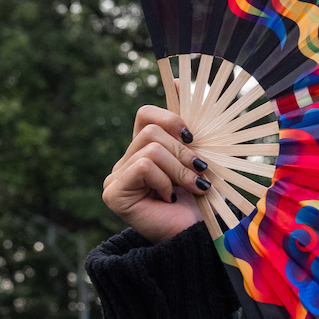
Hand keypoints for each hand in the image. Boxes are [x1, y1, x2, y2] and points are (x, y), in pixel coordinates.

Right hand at [102, 106, 207, 243]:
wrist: (201, 239)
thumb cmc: (204, 203)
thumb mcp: (201, 158)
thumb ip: (189, 127)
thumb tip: (178, 79)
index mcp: (144, 151)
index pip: (146, 114)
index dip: (170, 116)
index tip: (192, 135)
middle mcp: (125, 162)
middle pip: (151, 129)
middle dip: (184, 151)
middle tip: (200, 172)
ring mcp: (115, 177)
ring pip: (150, 146)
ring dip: (180, 168)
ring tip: (190, 189)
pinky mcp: (113, 192)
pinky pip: (144, 165)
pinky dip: (166, 180)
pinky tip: (170, 199)